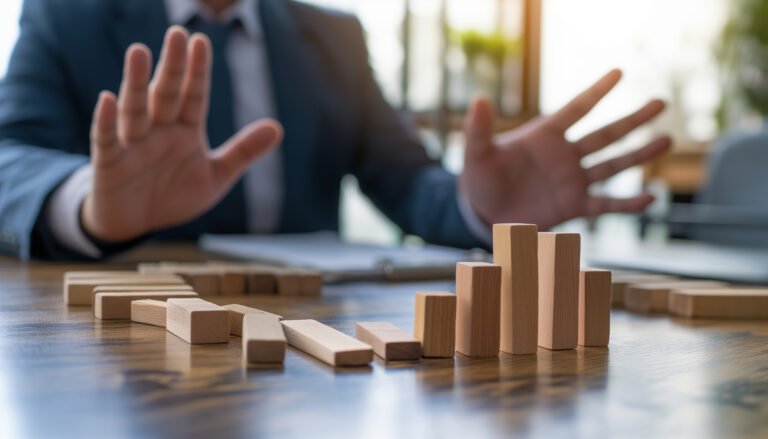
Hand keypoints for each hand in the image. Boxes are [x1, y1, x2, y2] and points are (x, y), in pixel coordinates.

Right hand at [82, 27, 282, 241]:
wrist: (137, 223)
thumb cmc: (175, 193)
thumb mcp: (216, 175)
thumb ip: (243, 151)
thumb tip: (278, 127)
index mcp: (185, 130)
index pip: (194, 96)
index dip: (198, 72)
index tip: (200, 41)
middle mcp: (158, 130)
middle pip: (166, 94)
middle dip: (172, 67)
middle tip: (177, 33)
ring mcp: (132, 144)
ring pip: (135, 109)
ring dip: (136, 83)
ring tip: (139, 52)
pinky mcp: (109, 164)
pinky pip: (106, 139)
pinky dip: (105, 121)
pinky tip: (107, 99)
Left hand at [460, 69, 670, 229]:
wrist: (484, 211)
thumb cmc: (481, 177)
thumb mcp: (477, 153)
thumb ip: (479, 129)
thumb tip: (478, 99)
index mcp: (545, 136)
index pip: (576, 109)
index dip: (596, 91)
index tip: (619, 72)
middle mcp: (565, 155)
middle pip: (605, 134)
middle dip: (633, 119)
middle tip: (661, 103)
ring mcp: (573, 179)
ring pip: (612, 164)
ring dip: (639, 154)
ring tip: (666, 140)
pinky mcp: (574, 205)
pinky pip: (606, 203)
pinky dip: (628, 203)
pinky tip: (651, 198)